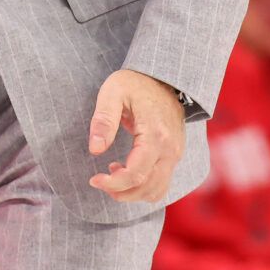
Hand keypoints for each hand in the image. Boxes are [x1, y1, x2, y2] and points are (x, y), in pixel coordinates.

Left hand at [87, 68, 184, 202]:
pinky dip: (144, 187)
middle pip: (146, 188)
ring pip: (156, 191)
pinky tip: (127, 171)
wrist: (163, 77)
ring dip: (132, 192)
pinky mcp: (175, 155)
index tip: (93, 179)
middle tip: (99, 179)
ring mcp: (175, 153)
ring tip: (113, 173)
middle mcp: (171, 149)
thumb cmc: (135, 83)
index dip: (112, 183)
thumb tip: (95, 150)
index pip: (135, 174)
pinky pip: (162, 183)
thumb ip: (103, 121)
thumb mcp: (112, 93)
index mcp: (156, 134)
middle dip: (120, 191)